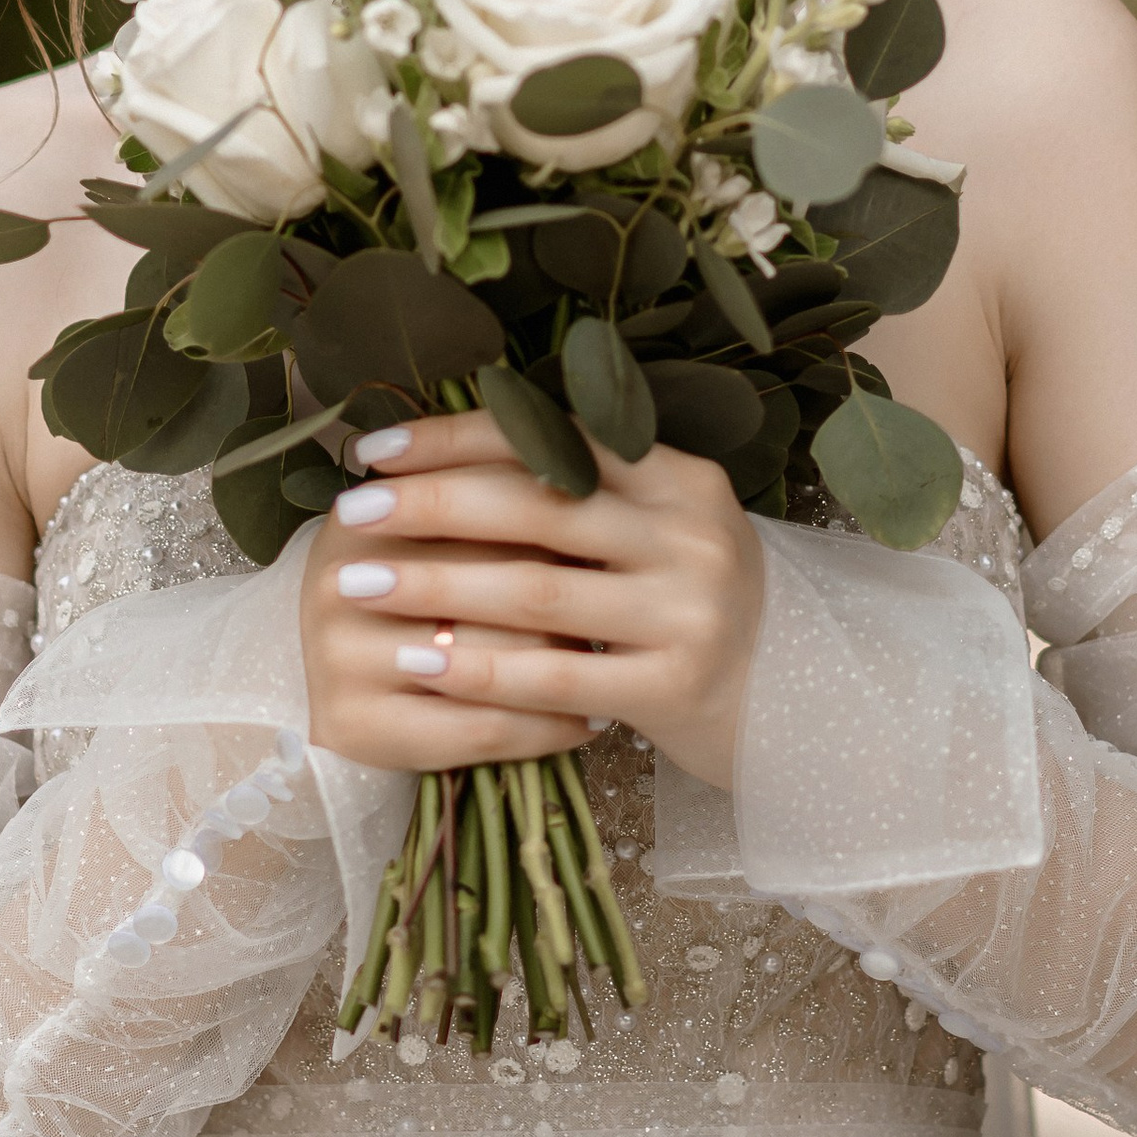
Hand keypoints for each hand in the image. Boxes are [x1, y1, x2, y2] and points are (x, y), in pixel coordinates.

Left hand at [295, 411, 762, 793]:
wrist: (786, 699)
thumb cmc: (684, 601)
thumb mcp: (658, 527)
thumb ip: (581, 490)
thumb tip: (442, 455)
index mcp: (680, 477)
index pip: (555, 438)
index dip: (459, 437)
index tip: (375, 446)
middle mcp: (692, 534)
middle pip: (537, 508)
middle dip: (431, 505)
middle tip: (351, 512)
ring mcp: (688, 613)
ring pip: (536, 592)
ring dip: (435, 586)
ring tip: (358, 584)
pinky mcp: (673, 688)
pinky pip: (554, 676)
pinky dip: (478, 669)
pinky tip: (416, 664)